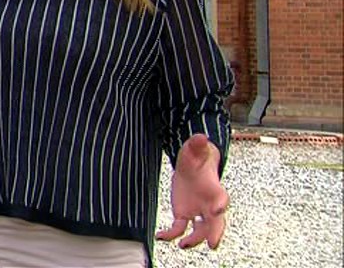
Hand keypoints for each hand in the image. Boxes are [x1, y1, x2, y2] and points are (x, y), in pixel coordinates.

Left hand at [157, 134, 228, 249]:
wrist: (192, 165)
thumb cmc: (197, 157)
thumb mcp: (195, 148)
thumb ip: (197, 144)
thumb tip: (200, 136)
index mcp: (214, 189)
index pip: (222, 199)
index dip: (221, 204)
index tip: (218, 209)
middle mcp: (209, 204)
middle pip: (216, 222)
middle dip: (215, 233)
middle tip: (213, 244)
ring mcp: (197, 211)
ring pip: (199, 230)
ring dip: (193, 239)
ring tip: (183, 245)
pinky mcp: (183, 214)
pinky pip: (179, 228)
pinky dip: (171, 234)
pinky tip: (160, 236)